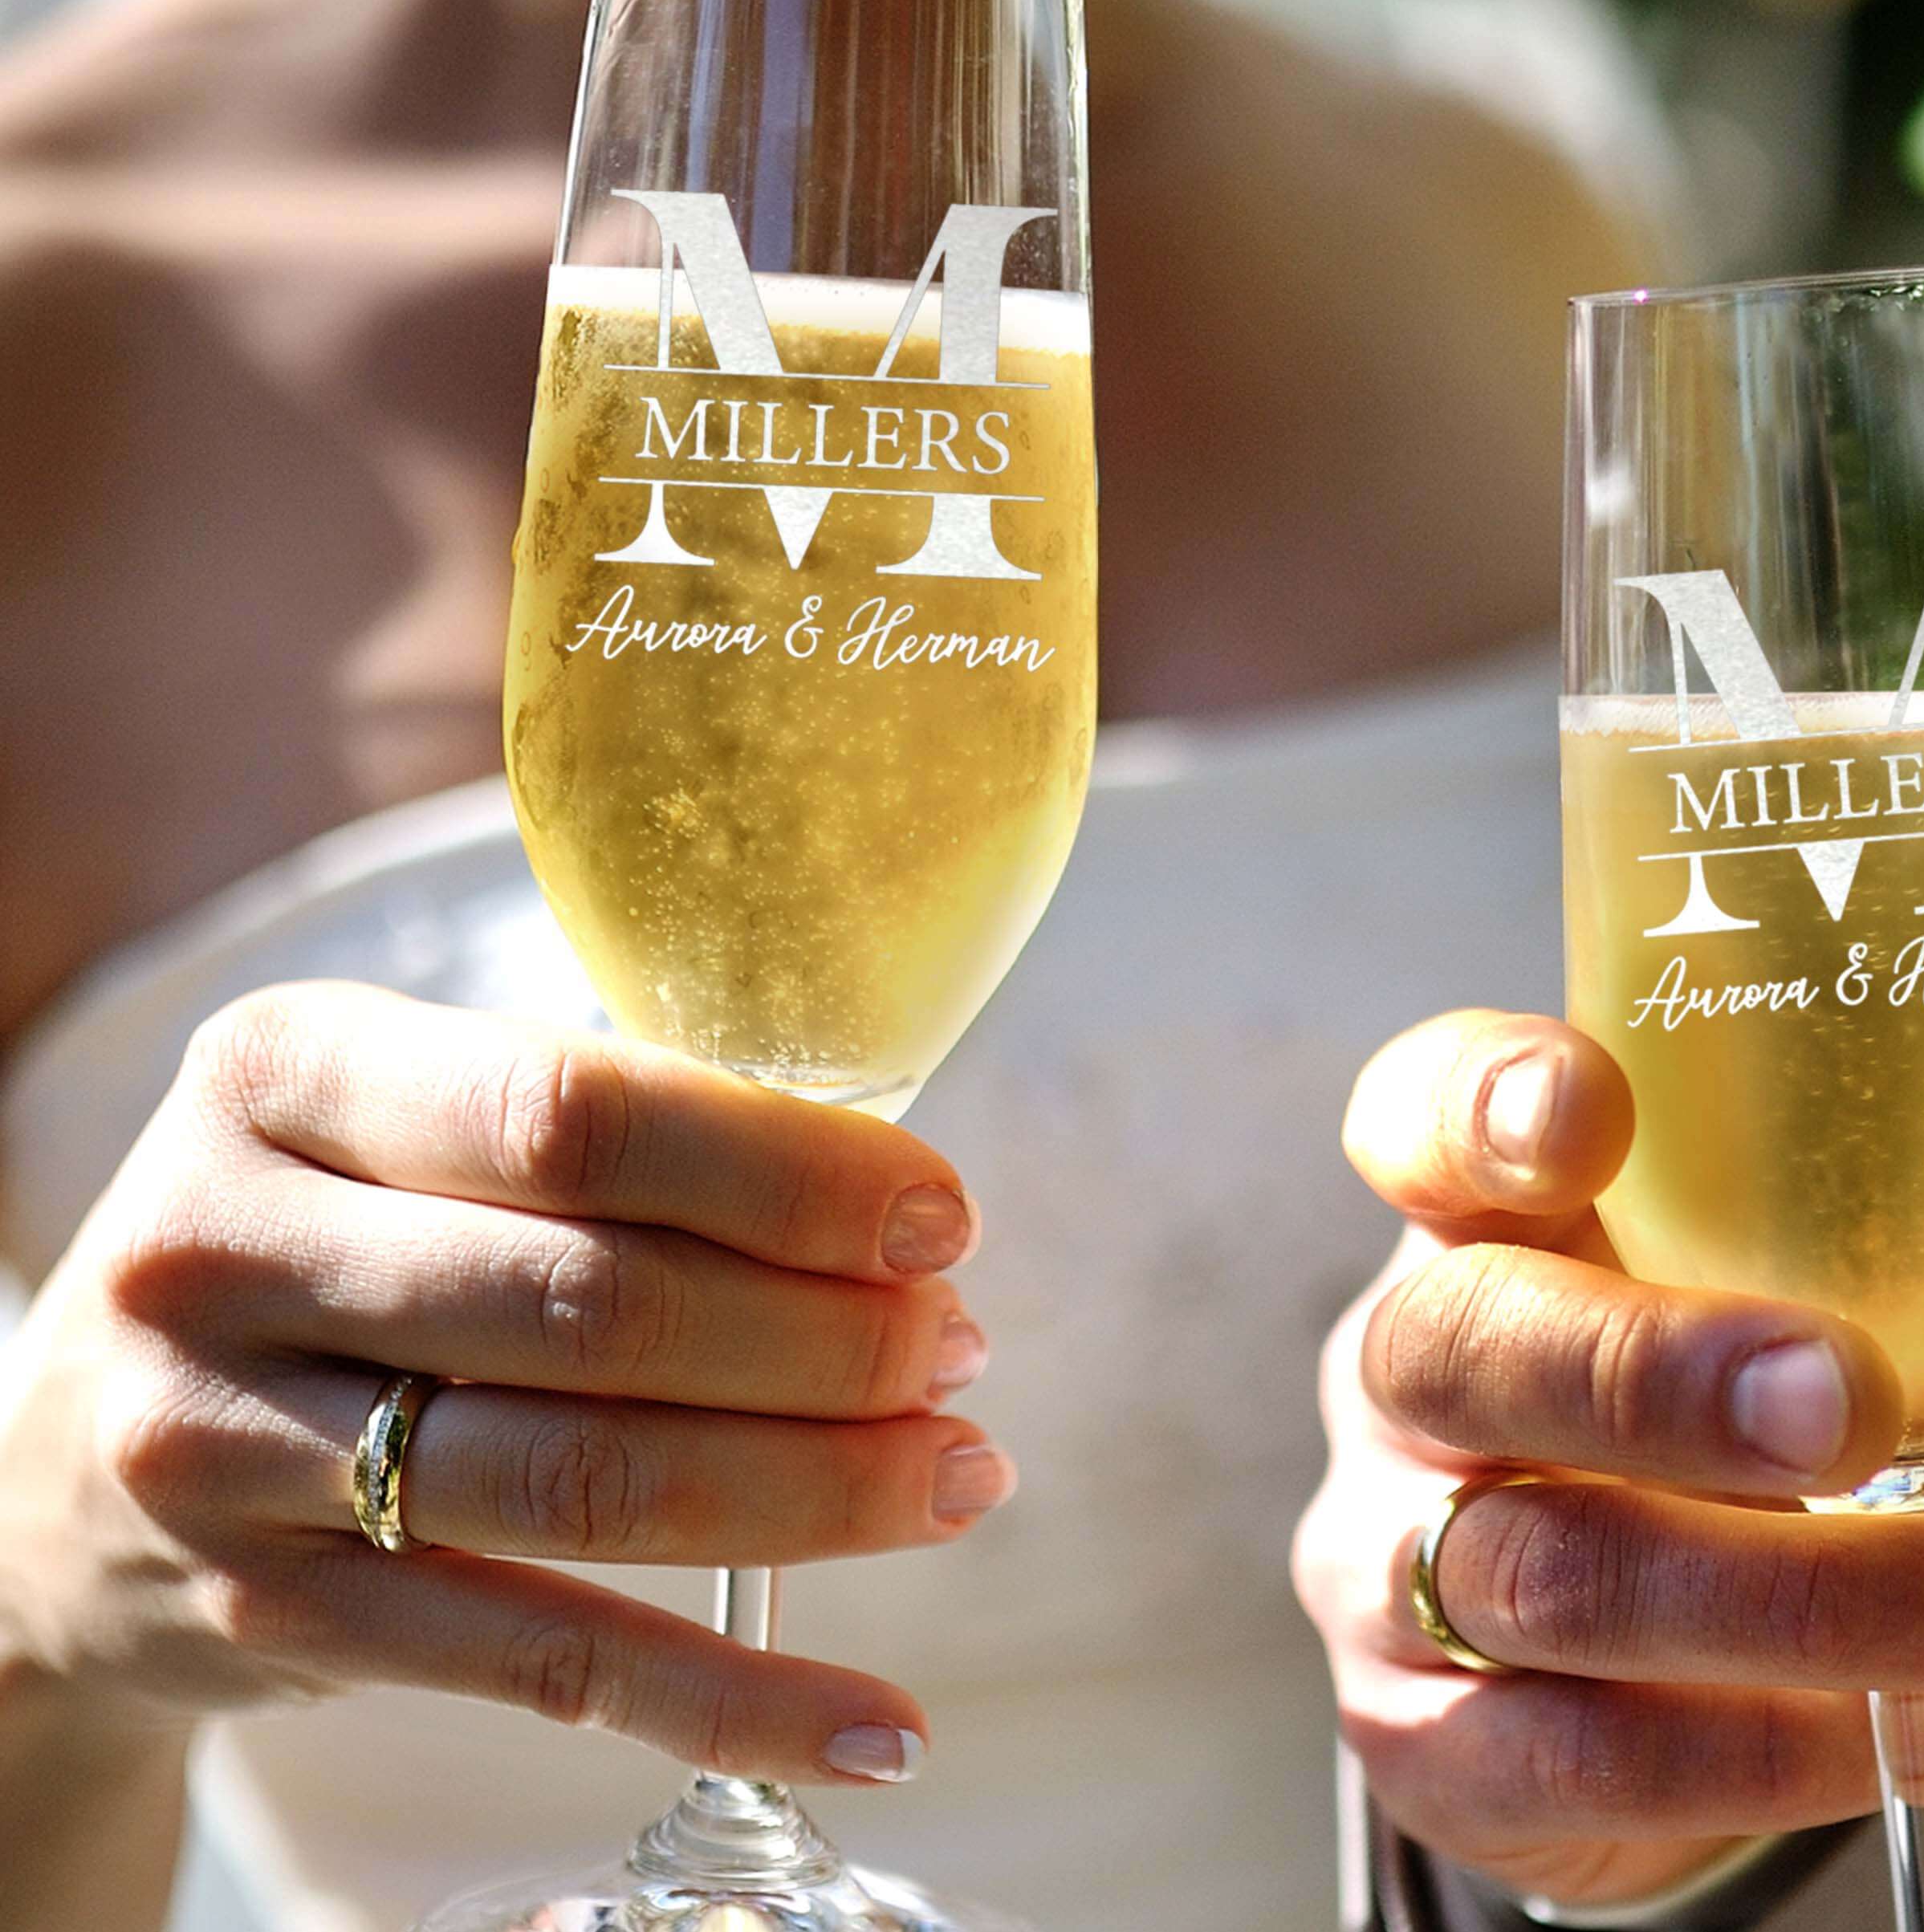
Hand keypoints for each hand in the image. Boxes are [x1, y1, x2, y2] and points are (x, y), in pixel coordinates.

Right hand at [0, 981, 1013, 1789]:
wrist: (60, 1457)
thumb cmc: (320, 1237)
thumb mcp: (392, 1118)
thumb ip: (591, 1122)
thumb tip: (881, 1198)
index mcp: (284, 1074)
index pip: (573, 1112)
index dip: (785, 1173)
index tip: (937, 1217)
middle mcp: (225, 1251)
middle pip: (598, 1309)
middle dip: (828, 1339)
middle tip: (962, 1349)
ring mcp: (227, 1450)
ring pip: (586, 1487)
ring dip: (818, 1493)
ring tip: (960, 1474)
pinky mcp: (268, 1619)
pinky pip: (544, 1664)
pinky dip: (734, 1701)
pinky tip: (880, 1720)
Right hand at [1292, 1010, 1923, 1909]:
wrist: (1636, 1659)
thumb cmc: (1742, 1421)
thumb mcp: (1856, 1311)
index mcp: (1497, 1216)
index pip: (1427, 1120)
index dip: (1482, 1104)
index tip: (1593, 1106)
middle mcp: (1413, 1369)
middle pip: (1465, 1343)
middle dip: (1652, 1374)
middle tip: (1844, 1409)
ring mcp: (1390, 1553)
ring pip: (1541, 1568)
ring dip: (1782, 1596)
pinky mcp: (1422, 1733)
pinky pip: (1556, 1748)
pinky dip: (1741, 1750)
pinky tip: (1892, 1735)